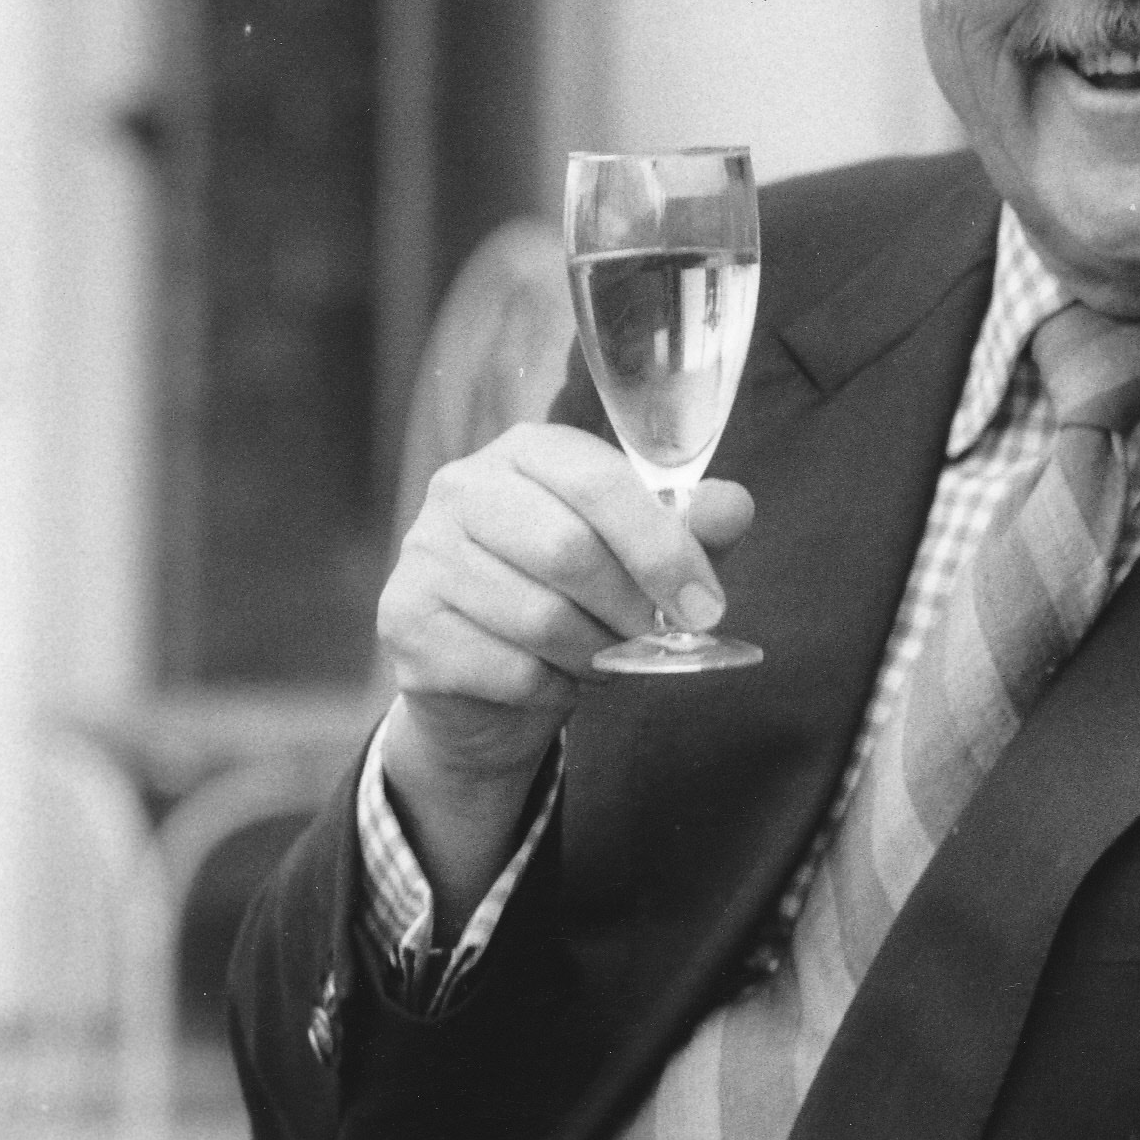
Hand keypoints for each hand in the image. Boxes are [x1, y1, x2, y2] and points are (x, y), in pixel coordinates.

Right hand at [377, 424, 753, 915]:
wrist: (488, 685)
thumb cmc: (575, 601)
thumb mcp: (643, 560)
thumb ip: (691, 530)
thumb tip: (734, 506)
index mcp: (528, 450)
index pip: (600, 482)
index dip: (663, 548)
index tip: (705, 607)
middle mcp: (463, 487)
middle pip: (568, 551)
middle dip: (630, 611)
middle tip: (654, 642)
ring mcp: (423, 552)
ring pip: (539, 618)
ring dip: (592, 655)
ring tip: (602, 659)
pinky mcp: (405, 621)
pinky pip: (508, 669)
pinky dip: (551, 689)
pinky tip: (552, 681)